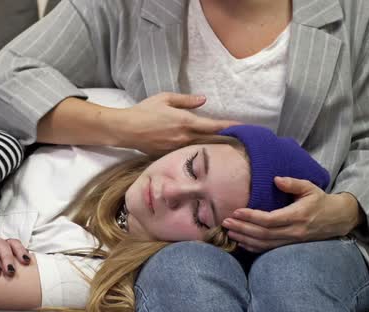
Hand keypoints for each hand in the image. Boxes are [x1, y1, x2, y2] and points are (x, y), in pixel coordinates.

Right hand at [114, 93, 239, 156]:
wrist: (126, 129)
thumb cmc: (144, 111)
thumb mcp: (165, 99)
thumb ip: (186, 100)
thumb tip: (203, 100)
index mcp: (185, 122)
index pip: (213, 126)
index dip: (229, 127)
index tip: (242, 128)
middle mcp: (183, 137)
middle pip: (209, 140)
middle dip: (222, 139)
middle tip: (235, 137)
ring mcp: (176, 149)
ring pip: (197, 147)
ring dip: (207, 145)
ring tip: (217, 144)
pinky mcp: (167, 155)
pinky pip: (184, 152)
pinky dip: (191, 150)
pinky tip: (193, 149)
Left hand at [222, 177, 361, 252]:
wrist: (338, 219)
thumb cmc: (320, 200)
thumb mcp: (310, 187)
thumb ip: (293, 183)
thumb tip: (276, 179)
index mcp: (298, 215)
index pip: (270, 220)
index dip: (251, 217)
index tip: (236, 211)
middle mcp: (294, 231)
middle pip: (263, 234)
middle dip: (242, 229)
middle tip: (225, 222)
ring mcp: (292, 241)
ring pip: (264, 244)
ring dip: (244, 239)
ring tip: (229, 232)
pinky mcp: (290, 246)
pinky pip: (269, 250)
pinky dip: (253, 247)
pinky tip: (240, 242)